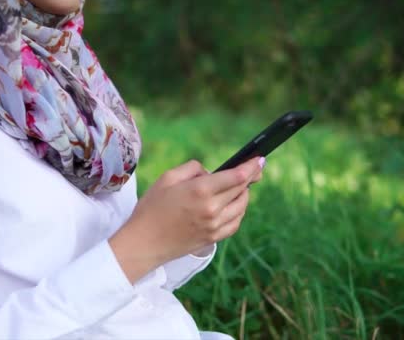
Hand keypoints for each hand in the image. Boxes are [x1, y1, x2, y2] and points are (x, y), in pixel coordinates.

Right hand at [109, 157, 263, 282]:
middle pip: (242, 189)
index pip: (237, 176)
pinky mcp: (213, 238)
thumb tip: (211, 171)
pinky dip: (238, 212)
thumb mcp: (167, 178)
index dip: (252, 166)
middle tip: (255, 169)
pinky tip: (233, 206)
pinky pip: (235, 223)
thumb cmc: (151, 208)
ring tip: (240, 187)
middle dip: (251, 177)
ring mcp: (214, 226)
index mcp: (200, 190)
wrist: (143, 243)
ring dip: (244, 194)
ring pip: (242, 206)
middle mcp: (212, 208)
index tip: (260, 160)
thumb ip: (193, 168)